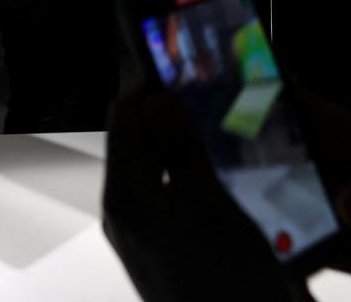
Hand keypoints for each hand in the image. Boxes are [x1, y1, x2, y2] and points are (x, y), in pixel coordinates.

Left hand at [103, 89, 306, 301]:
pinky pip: (166, 194)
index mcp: (125, 196)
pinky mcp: (161, 249)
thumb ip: (180, 153)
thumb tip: (157, 100)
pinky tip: (218, 175)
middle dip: (164, 115)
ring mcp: (140, 233)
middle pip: (135, 141)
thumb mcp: (211, 210)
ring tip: (215, 129)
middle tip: (205, 96)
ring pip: (152, 167)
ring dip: (178, 145)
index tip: (183, 70)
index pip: (123, 118)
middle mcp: (123, 212)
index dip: (150, 87)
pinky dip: (186, 175)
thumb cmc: (227, 289)